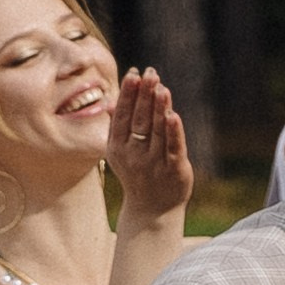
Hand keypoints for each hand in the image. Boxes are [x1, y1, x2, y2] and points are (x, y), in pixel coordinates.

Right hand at [105, 67, 192, 223]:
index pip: (122, 115)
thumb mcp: (121, 152)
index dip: (128, 94)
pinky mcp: (174, 169)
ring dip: (158, 107)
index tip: (133, 73)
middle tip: (150, 73)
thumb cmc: (137, 174)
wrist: (152, 210)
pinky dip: (174, 131)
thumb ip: (118, 127)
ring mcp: (153, 162)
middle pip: (139, 119)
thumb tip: (111, 102)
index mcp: (117, 147)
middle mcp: (133, 154)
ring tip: (161, 87)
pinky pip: (173, 147)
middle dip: (144, 94)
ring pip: (156, 130)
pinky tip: (173, 114)